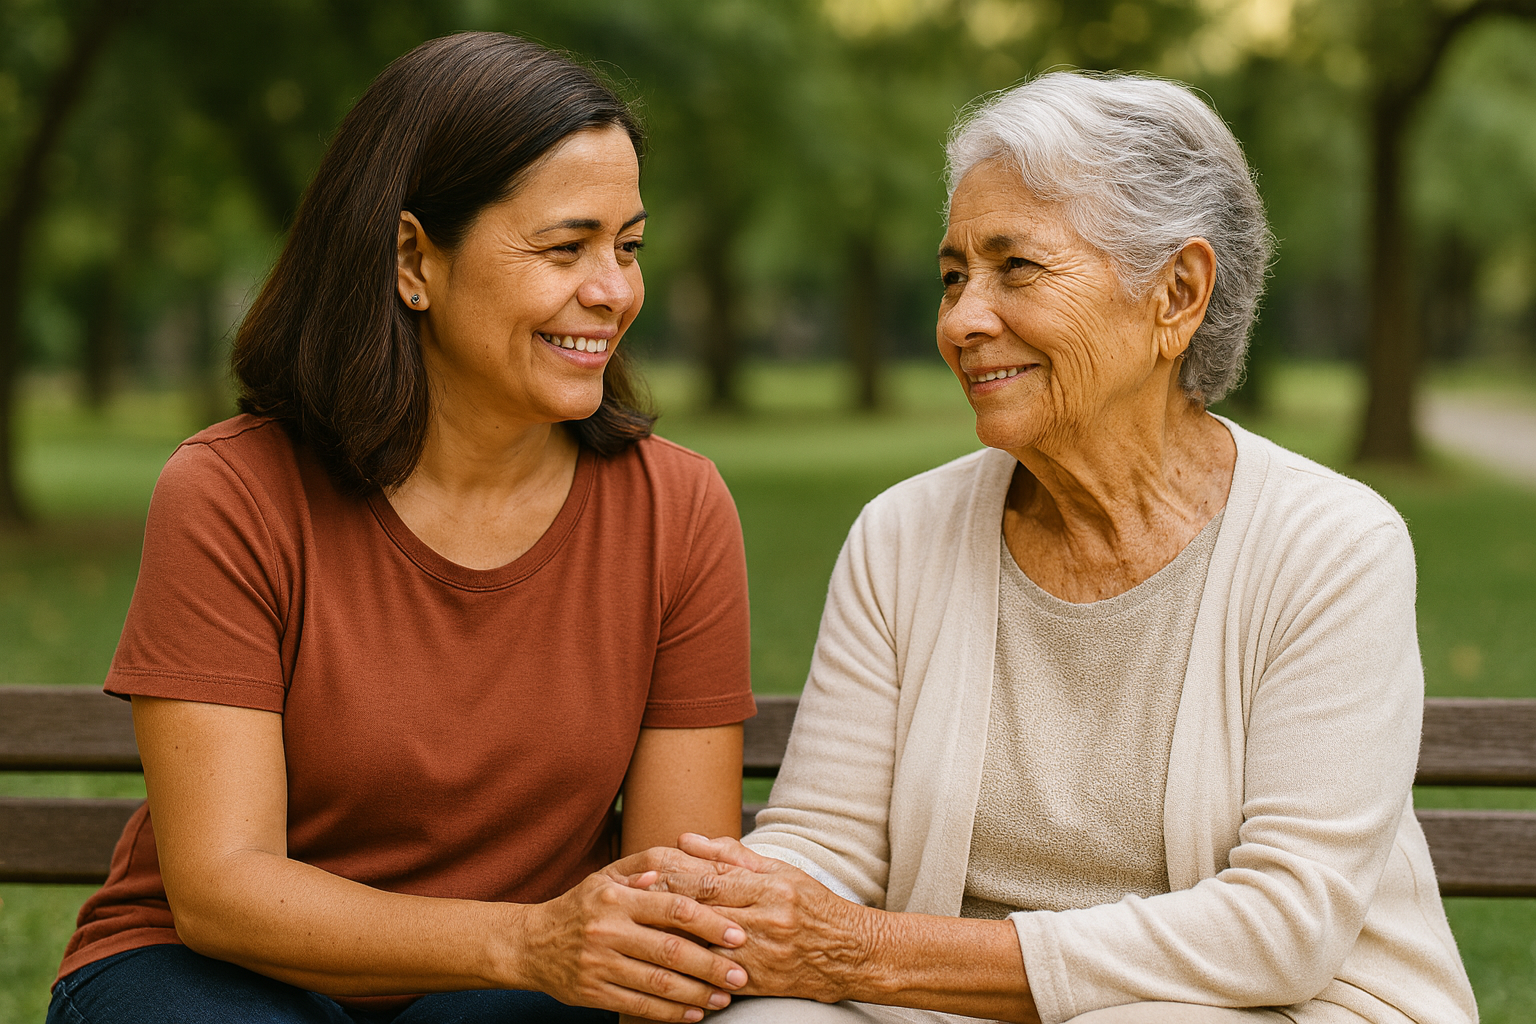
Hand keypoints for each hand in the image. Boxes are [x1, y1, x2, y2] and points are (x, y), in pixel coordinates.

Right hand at [516, 867, 749, 1021]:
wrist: (530, 943)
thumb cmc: (581, 906)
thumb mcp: (606, 877)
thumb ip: (642, 867)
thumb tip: (674, 866)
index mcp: (617, 897)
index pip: (673, 908)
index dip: (710, 923)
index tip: (738, 935)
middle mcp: (607, 930)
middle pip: (670, 951)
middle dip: (711, 966)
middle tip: (741, 975)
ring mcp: (598, 964)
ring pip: (657, 983)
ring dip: (696, 994)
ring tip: (724, 997)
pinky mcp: (592, 992)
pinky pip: (638, 1006)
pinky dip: (670, 1013)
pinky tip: (694, 1014)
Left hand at [635, 834, 877, 1003]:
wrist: (852, 954)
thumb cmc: (814, 905)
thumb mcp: (779, 870)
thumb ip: (732, 855)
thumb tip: (686, 838)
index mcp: (768, 887)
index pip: (710, 879)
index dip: (670, 876)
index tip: (639, 874)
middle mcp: (764, 919)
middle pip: (700, 911)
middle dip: (659, 907)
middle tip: (625, 904)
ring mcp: (762, 954)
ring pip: (703, 947)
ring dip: (666, 942)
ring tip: (635, 936)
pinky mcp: (761, 983)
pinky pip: (717, 978)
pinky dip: (689, 972)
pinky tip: (663, 970)